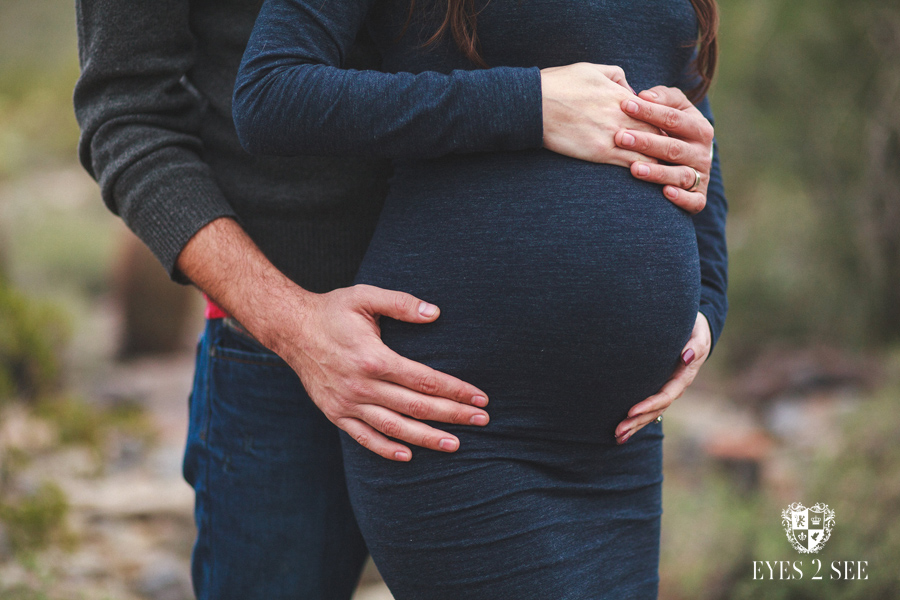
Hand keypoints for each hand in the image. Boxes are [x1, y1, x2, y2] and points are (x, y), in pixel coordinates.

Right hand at [263, 284, 490, 461]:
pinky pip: (364, 437)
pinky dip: (386, 449)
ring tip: (455, 445)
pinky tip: (408, 455)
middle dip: (453, 415)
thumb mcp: (366, 297)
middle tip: (482, 422)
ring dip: (426, 438)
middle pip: (416, 407)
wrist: (290, 328)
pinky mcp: (335, 413)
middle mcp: (361, 385)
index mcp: (373, 358)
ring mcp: (346, 403)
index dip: (456, 391)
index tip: (480, 398)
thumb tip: (435, 312)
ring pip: (394, 427)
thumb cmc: (332, 310)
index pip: (425, 381)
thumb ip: (402, 304)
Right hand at [540, 63, 662, 167]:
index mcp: (622, 95)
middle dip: (665, 143)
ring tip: (667, 170)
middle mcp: (623, 115)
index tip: (667, 130)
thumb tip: (631, 88)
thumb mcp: (592, 69)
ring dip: (658, 160)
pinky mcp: (601, 153)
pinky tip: (649, 176)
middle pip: (657, 132)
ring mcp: (614, 135)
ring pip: (649, 150)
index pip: (656, 111)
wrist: (535, 105)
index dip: (664, 122)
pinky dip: (644, 170)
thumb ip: (616, 76)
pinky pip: (631, 164)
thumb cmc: (559, 84)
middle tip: (673, 153)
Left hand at [613, 86, 715, 213]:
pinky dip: (681, 198)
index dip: (649, 111)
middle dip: (646, 142)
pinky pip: (693, 201)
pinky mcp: (699, 198)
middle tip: (620, 137)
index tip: (625, 105)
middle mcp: (702, 152)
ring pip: (680, 175)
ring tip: (634, 168)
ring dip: (658, 172)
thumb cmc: (676, 130)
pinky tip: (665, 193)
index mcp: (699, 128)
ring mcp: (701, 176)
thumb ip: (662, 98)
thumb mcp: (675, 108)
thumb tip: (645, 95)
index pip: (673, 118)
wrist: (693, 160)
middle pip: (673, 147)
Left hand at [614, 312, 711, 443]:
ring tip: (617, 437)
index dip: (649, 405)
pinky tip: (622, 431)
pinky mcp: (659, 388)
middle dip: (637, 422)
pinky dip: (636, 421)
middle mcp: (675, 388)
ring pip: (651, 413)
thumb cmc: (695, 329)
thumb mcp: (698, 334)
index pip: (665, 396)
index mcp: (683, 377)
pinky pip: (648, 408)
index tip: (630, 411)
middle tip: (618, 431)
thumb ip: (694, 345)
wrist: (694, 330)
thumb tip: (687, 356)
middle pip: (656, 410)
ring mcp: (667, 390)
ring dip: (634, 426)